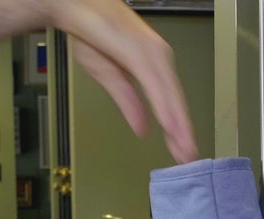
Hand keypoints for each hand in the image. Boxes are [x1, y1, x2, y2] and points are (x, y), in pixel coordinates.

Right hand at [57, 1, 198, 163]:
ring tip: (185, 149)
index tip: (184, 151)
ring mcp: (153, 53)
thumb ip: (128, 101)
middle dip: (184, 132)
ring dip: (179, 125)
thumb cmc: (90, 32)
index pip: (171, 101)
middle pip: (176, 101)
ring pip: (171, 97)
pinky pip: (157, 86)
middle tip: (190, 158)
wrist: (74, 4)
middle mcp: (159, 57)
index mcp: (153, 63)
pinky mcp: (141, 52)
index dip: (179, 128)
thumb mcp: (109, 74)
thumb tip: (143, 129)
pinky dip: (165, 108)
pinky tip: (172, 126)